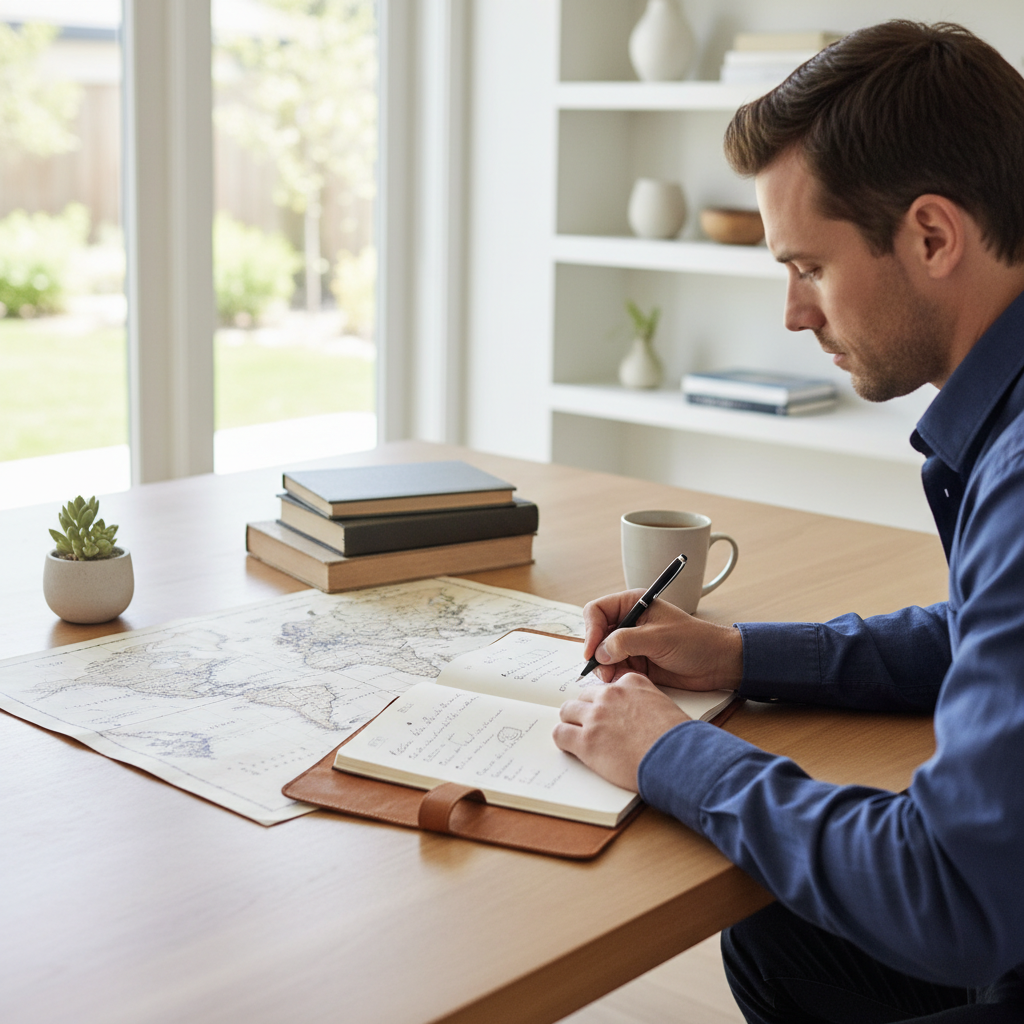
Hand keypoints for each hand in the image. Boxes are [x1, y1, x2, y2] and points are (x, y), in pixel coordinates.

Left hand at [554, 672, 689, 790]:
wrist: (678, 760)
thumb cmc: (678, 739)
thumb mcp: (663, 706)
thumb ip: (644, 701)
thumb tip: (636, 714)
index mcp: (630, 683)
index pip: (605, 686)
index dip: (605, 702)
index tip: (606, 712)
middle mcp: (610, 695)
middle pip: (584, 697)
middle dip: (586, 711)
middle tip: (591, 727)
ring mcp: (596, 717)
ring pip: (567, 711)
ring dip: (571, 723)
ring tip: (578, 735)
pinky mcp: (586, 741)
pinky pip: (560, 734)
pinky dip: (562, 740)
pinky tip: (570, 747)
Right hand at [583, 590, 743, 690]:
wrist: (717, 664)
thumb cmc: (695, 642)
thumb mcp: (658, 638)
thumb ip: (625, 642)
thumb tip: (599, 652)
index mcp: (633, 604)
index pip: (597, 612)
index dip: (590, 631)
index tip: (592, 651)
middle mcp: (629, 622)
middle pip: (596, 635)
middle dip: (597, 653)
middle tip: (604, 670)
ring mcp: (632, 644)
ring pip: (603, 655)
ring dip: (606, 668)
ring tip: (617, 678)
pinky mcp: (637, 662)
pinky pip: (615, 669)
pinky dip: (616, 676)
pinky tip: (627, 681)